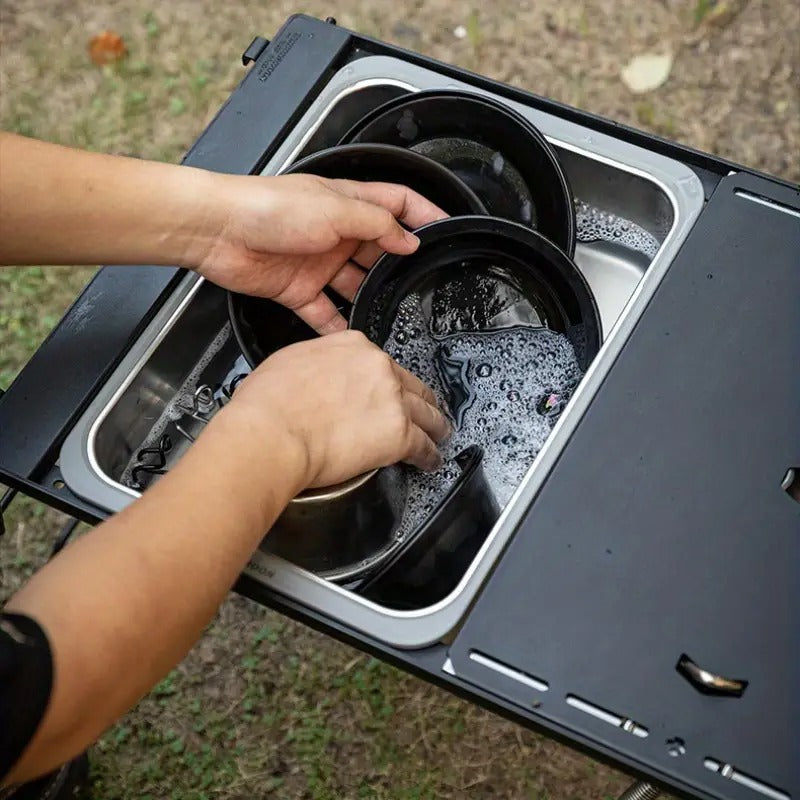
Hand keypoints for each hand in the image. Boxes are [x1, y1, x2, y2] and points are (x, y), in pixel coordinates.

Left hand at [194, 173, 446, 333]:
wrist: (218, 231)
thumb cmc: (268, 207)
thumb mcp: (335, 210)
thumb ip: (377, 226)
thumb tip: (408, 240)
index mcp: (347, 204)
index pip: (397, 204)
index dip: (423, 215)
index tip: (446, 231)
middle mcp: (335, 233)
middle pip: (379, 249)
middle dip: (397, 265)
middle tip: (419, 283)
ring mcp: (317, 263)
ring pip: (355, 284)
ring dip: (370, 297)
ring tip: (390, 313)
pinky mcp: (297, 289)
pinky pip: (325, 312)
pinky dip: (337, 325)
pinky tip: (352, 337)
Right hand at [223, 330, 449, 488]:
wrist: (272, 432)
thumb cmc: (269, 403)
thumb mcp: (290, 361)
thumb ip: (318, 365)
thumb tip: (318, 379)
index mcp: (353, 346)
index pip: (381, 362)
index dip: (388, 380)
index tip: (388, 389)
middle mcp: (378, 368)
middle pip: (411, 384)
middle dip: (420, 399)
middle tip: (425, 410)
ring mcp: (393, 401)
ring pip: (426, 413)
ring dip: (435, 425)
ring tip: (438, 435)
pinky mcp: (399, 434)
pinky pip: (424, 446)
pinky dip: (429, 456)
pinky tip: (429, 461)